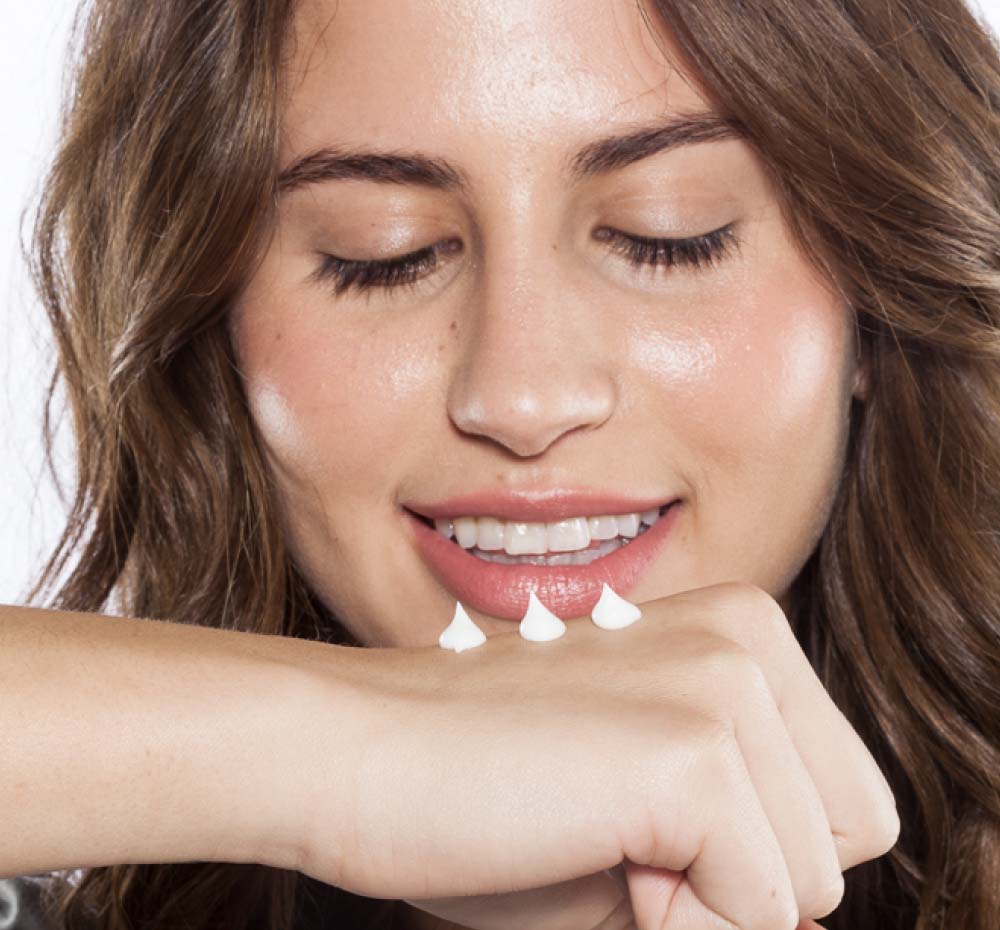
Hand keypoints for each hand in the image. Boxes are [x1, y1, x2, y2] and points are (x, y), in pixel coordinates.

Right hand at [288, 582, 897, 929]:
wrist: (352, 753)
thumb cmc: (484, 788)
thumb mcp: (648, 802)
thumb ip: (749, 833)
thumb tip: (802, 904)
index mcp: (743, 632)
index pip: (847, 805)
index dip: (751, 860)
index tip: (642, 825)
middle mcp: (750, 636)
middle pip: (846, 840)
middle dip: (742, 881)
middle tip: (616, 835)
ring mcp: (724, 685)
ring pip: (808, 887)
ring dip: (702, 904)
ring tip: (591, 832)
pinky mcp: (691, 752)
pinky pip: (762, 913)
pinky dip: (671, 923)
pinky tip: (580, 851)